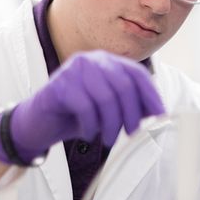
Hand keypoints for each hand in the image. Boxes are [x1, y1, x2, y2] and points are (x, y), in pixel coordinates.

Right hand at [0, 51, 163, 164]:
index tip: (160, 116)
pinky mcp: (58, 85)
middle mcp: (91, 60)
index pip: (137, 73)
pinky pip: (84, 106)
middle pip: (123, 85)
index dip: (151, 95)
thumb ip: (132, 107)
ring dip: (111, 124)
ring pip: (105, 97)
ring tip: (108, 139)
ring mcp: (73, 70)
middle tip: (131, 133)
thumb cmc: (77, 117)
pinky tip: (88, 133)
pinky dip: (90, 125)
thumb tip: (160, 114)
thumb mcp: (110, 111)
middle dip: (131, 113)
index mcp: (107, 62)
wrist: (39, 124)